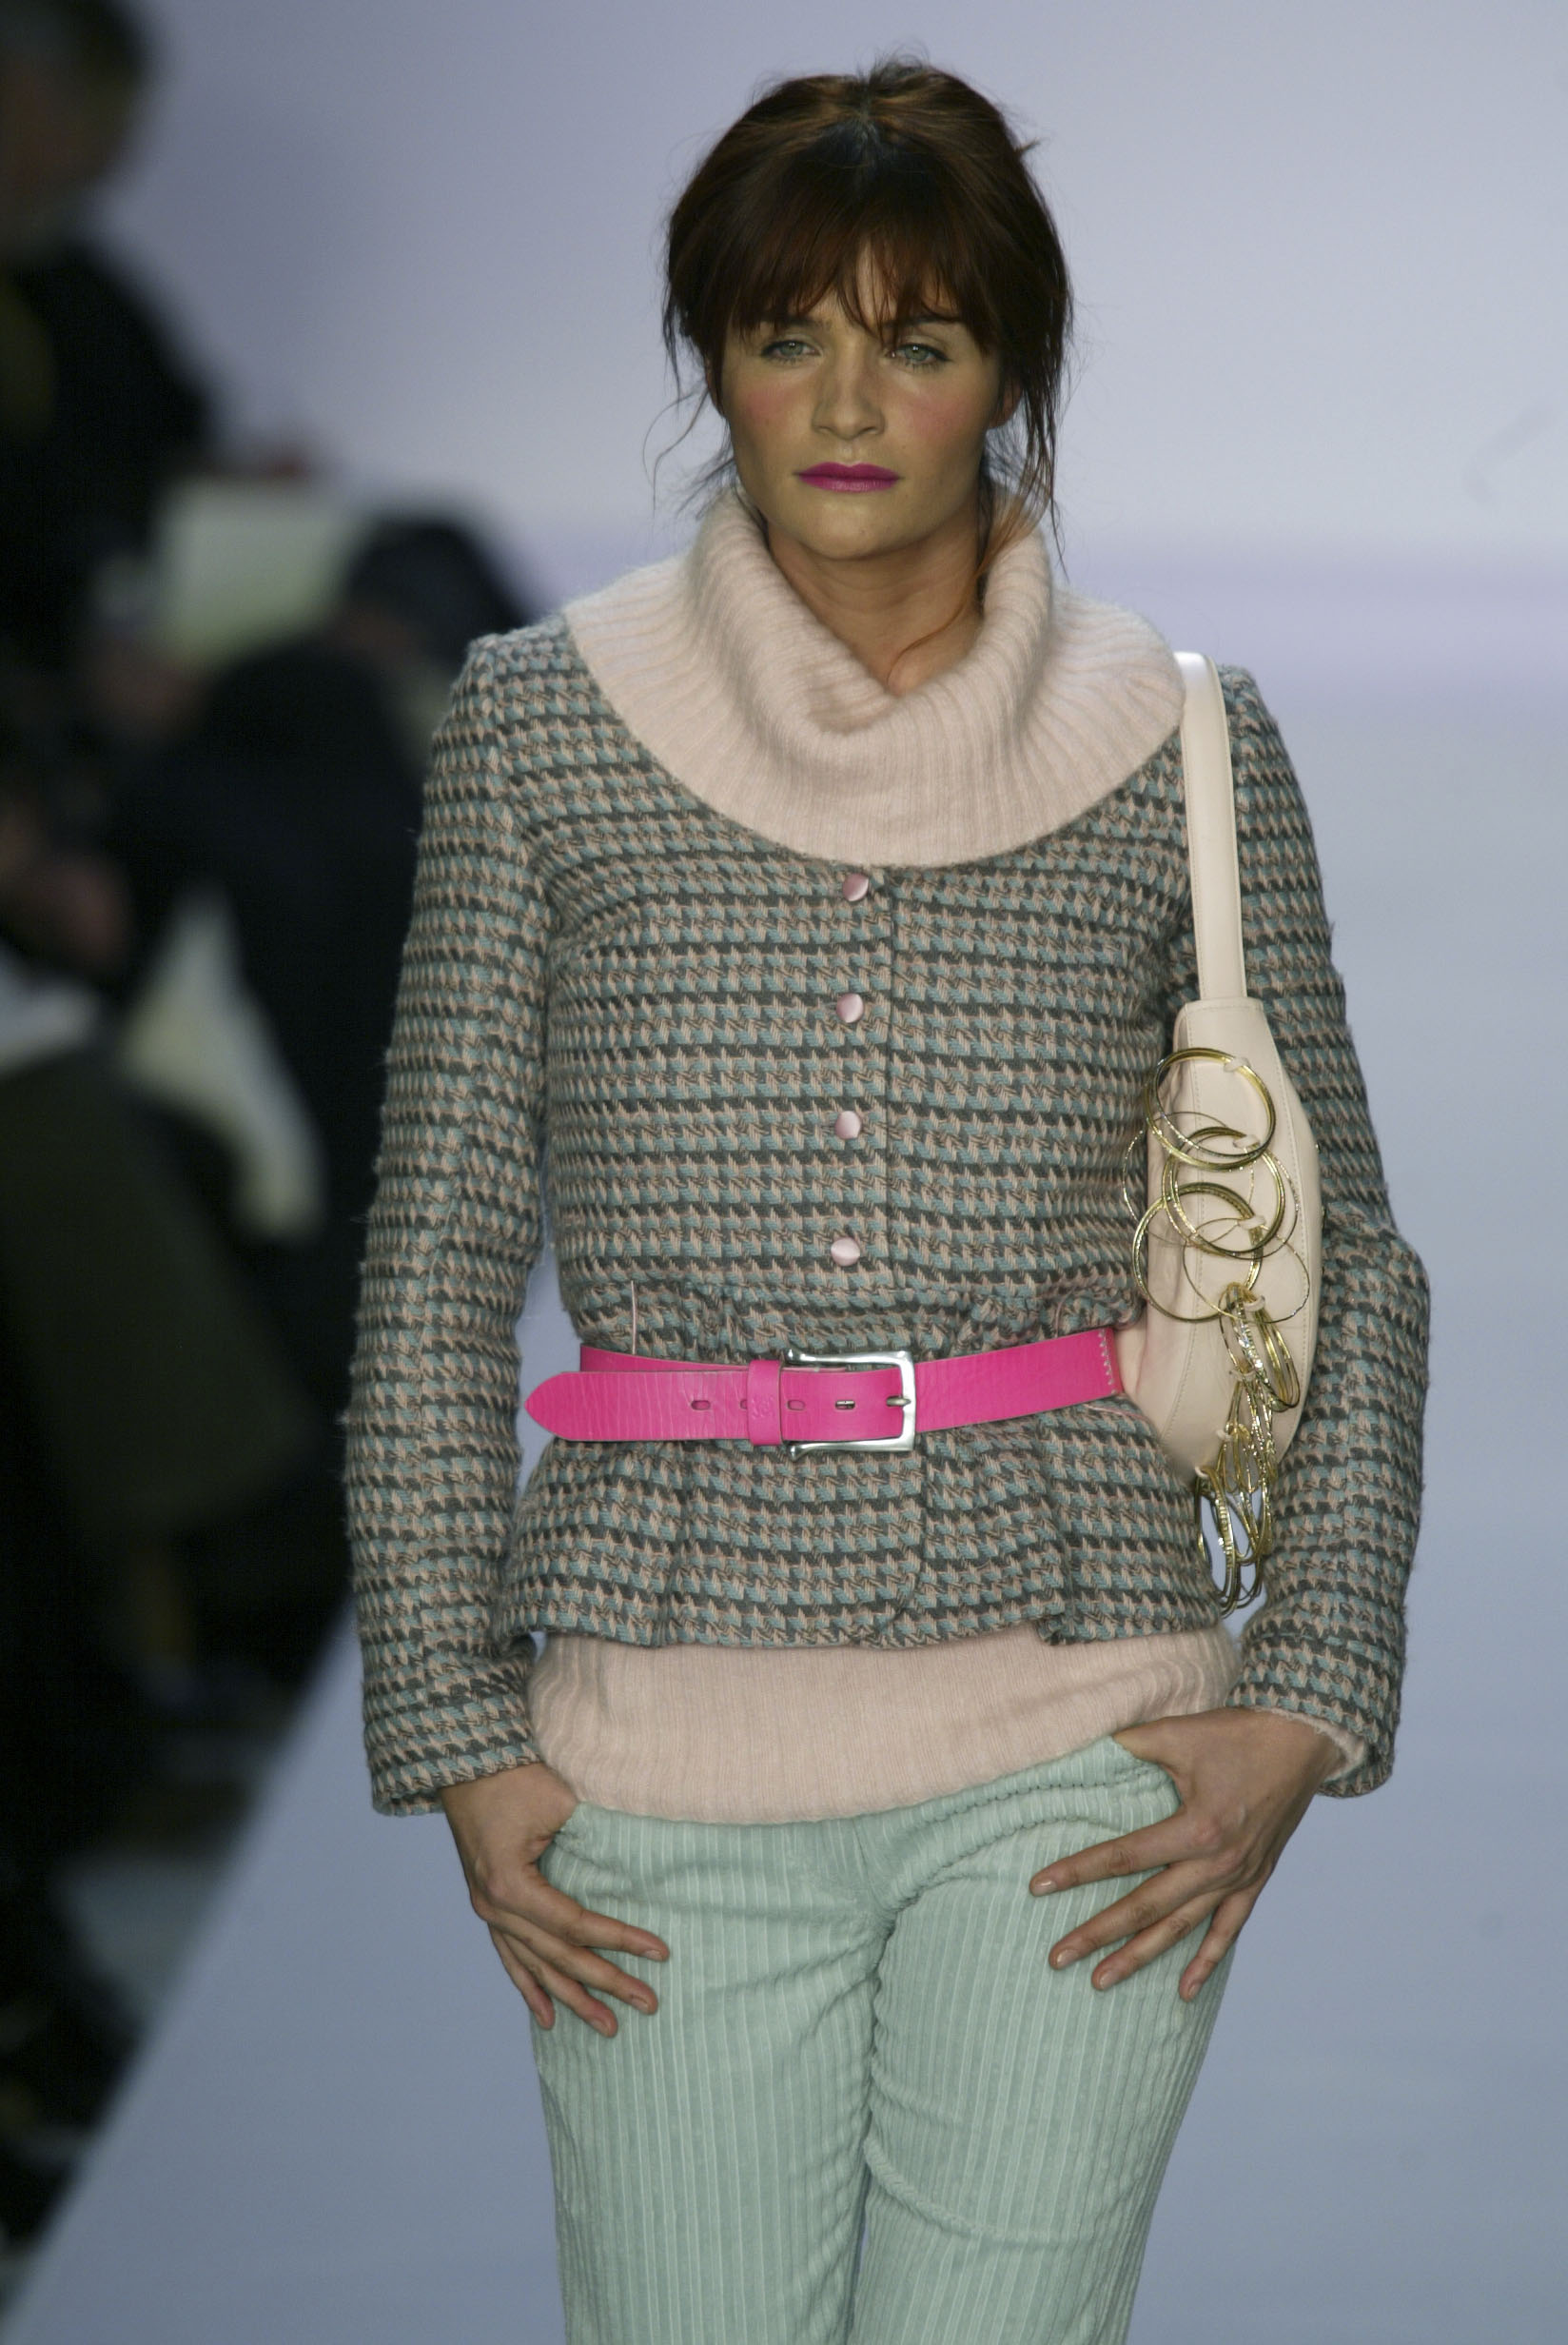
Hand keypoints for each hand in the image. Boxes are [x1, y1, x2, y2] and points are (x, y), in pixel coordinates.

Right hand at [440, 1763, 667, 2035]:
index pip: (575, 1925)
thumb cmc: (515, 1779)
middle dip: (605, 1982)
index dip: (619, 1939)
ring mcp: (487, 1911)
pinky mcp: (487, 1906)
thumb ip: (593, 1840)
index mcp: (511, 1885)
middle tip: (647, 2004)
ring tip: (607, 2027)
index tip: (659, 1952)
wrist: (467, 1765)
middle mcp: (495, 1907)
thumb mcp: (559, 1803)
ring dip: (571, 1997)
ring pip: (535, 1966)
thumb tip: (635, 1870)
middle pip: (558, 1955)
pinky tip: (546, 2018)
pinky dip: (529, 1988)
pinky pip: (510, 1956)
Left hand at [1030, 1708, 1341, 2000]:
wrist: (1302, 1740)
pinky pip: (1228, 1930)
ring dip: (1140, 1957)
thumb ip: (1128, 1744)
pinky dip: (1206, 1962)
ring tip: (1100, 1981)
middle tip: (1058, 1957)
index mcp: (1197, 1828)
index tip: (1038, 1887)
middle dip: (1098, 1934)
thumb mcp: (1178, 1733)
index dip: (1077, 1871)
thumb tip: (1081, 1749)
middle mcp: (1217, 1863)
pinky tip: (1183, 1991)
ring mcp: (1238, 1877)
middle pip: (1145, 1907)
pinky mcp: (1255, 1880)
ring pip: (1181, 1928)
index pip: (1123, 1857)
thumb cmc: (1238, 1733)